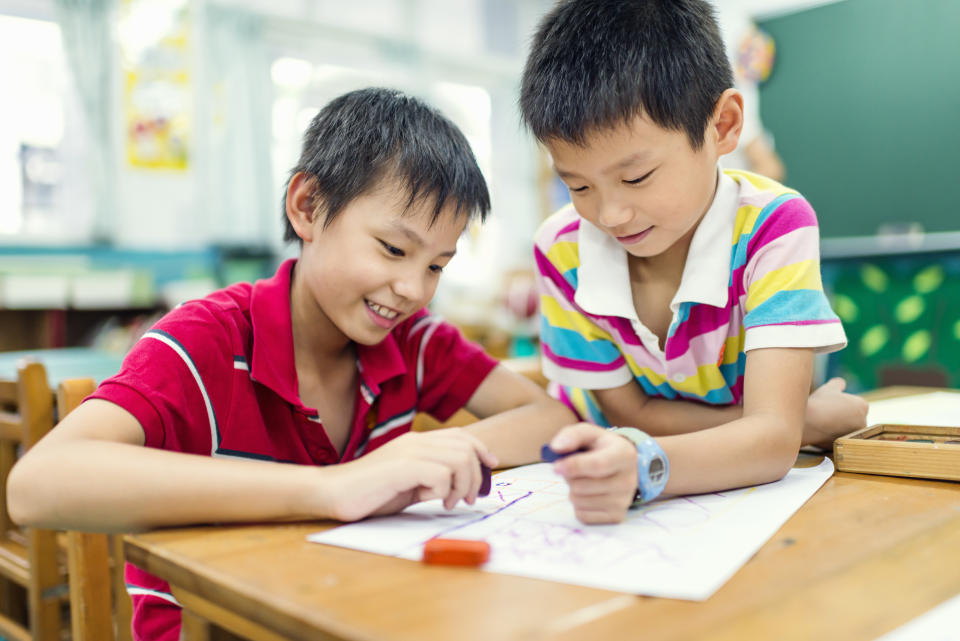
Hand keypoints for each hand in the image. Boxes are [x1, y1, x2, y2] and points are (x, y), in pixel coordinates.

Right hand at [320, 428, 497, 521]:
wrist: (332, 493)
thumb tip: (458, 486)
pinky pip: (440, 474)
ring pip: (459, 459)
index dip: (481, 450)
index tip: (490, 466)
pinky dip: (442, 491)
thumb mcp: (408, 484)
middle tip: (465, 499)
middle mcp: (415, 442)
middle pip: (465, 447)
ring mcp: (408, 452)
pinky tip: (428, 501)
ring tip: (447, 502)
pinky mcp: (401, 467)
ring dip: (460, 485)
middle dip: (475, 475)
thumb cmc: (369, 493)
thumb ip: (431, 479)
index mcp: (417, 442)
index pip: (460, 436)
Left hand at [548, 423, 637, 523]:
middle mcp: (628, 480)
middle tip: (575, 469)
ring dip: (573, 490)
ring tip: (584, 480)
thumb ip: (572, 435)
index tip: (556, 467)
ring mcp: (624, 501)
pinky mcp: (616, 517)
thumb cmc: (602, 448)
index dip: (574, 467)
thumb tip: (556, 447)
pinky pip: (582, 515)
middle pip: (582, 486)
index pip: (597, 465)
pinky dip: (579, 506)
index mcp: (624, 455)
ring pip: (579, 501)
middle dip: (569, 477)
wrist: (625, 467)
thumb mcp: (590, 434)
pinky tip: (589, 494)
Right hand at [804, 378, 868, 448]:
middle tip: (825, 413)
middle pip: (853, 418)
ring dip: (837, 427)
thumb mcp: (828, 388)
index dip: (842, 404)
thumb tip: (841, 383)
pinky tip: (820, 431)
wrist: (808, 422)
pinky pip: (838, 440)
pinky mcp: (844, 446)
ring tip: (822, 422)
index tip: (830, 404)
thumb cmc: (820, 403)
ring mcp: (854, 435)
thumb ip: (837, 384)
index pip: (856, 405)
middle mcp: (863, 422)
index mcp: (862, 406)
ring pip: (846, 430)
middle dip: (842, 417)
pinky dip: (831, 437)